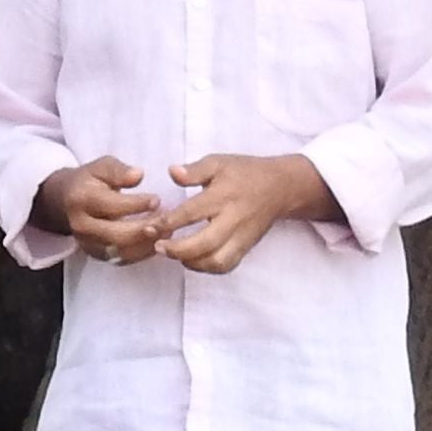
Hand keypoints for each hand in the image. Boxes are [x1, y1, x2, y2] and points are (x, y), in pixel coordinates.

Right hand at [36, 156, 164, 262]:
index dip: (136, 204)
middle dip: (144, 229)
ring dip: (147, 244)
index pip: (111, 205)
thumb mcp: (101, 166)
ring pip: (121, 251)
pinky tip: (157, 241)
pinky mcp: (96, 254)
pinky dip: (142, 253)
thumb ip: (119, 170)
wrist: (64, 201)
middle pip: (116, 234)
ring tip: (167, 232)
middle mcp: (81, 225)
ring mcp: (87, 243)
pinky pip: (122, 259)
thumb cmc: (89, 180)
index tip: (157, 200)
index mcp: (81, 199)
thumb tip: (138, 175)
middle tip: (167, 221)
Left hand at [157, 151, 333, 273]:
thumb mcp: (219, 162)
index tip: (150, 226)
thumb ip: (194, 170)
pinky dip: (207, 268)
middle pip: (205, 243)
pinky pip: (227, 265)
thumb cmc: (244, 172)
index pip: (193, 213)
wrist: (280, 187)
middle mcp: (234, 219)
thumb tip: (171, 172)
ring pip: (218, 261)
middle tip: (158, 247)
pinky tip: (192, 261)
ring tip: (173, 255)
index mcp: (224, 195)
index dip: (169, 222)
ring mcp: (242, 236)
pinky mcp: (246, 247)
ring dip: (192, 263)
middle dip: (178, 250)